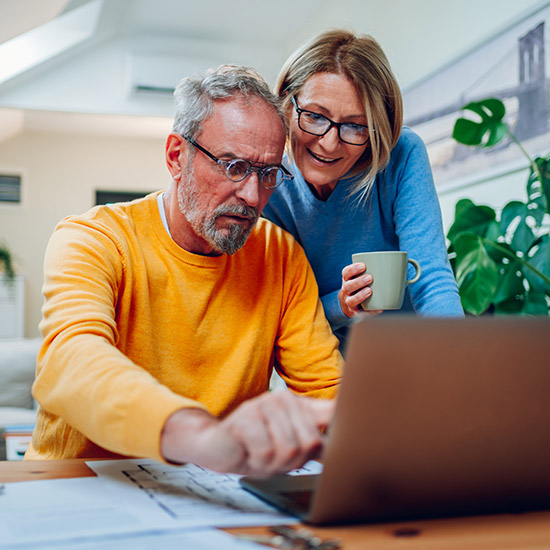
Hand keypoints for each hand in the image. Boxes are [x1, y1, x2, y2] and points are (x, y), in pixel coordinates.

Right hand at [161, 390, 334, 476]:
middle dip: (294, 461)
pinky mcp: (246, 416)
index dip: (350, 417)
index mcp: (299, 405)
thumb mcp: (292, 446)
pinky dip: (257, 462)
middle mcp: (284, 399)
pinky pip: (266, 452)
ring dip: (274, 464)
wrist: (218, 447)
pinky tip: (248, 452)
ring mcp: (264, 404)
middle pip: (311, 442)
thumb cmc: (257, 447)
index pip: (332, 410)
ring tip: (261, 455)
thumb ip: (316, 441)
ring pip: (289, 449)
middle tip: (275, 457)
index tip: (368, 416)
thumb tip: (346, 448)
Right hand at [338, 262, 381, 317]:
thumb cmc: (360, 287)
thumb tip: (399, 269)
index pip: (346, 273)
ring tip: (370, 291)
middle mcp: (346, 291)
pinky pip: (360, 314)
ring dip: (360, 296)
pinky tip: (378, 309)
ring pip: (351, 300)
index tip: (363, 265)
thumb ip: (373, 272)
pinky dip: (369, 312)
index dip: (352, 269)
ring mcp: (349, 303)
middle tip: (370, 278)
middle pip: (348, 286)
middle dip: (358, 282)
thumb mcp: (360, 278)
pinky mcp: (355, 313)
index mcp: (348, 280)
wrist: (348, 305)